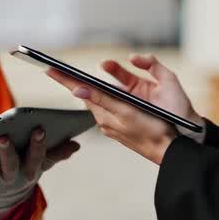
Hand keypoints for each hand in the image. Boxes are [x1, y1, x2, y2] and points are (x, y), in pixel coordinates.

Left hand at [0, 128, 80, 209]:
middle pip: (10, 165)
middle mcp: (12, 178)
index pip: (36, 157)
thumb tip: (76, 144)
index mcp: (30, 170)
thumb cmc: (23, 170)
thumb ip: (56, 154)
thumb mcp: (40, 164)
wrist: (3, 199)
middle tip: (3, 138)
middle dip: (7, 152)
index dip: (38, 145)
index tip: (39, 128)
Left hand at [46, 54, 201, 164]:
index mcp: (104, 114)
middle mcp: (105, 120)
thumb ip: (102, 99)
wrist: (170, 151)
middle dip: (74, 83)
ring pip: (97, 103)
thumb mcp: (125, 112)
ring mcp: (113, 125)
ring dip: (88, 91)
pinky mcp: (121, 128)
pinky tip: (102, 96)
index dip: (64, 79)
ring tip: (74, 80)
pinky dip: (102, 100)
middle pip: (86, 96)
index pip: (80, 91)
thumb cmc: (152, 130)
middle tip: (58, 70)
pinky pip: (107, 109)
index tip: (48, 68)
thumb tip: (77, 89)